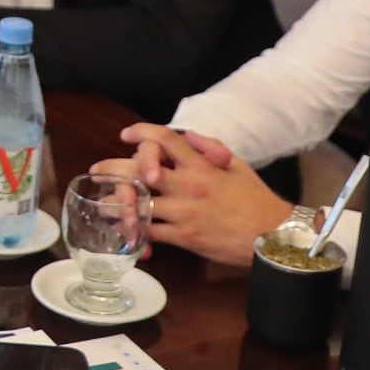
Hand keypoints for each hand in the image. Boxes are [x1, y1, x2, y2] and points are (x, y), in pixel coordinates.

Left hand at [107, 123, 290, 265]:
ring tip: (102, 202)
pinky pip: (150, 232)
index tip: (127, 134)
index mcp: (201, 166)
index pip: (165, 140)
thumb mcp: (238, 166)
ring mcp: (183, 211)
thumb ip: (211, 148)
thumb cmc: (256, 200)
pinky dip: (136, 231)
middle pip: (140, 170)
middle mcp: (188, 185)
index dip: (142, 133)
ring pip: (138, 204)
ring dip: (118, 202)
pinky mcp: (184, 236)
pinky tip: (126, 230)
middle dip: (114, 167)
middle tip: (98, 169)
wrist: (272, 236)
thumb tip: (187, 135)